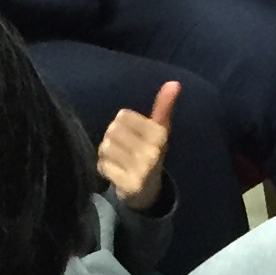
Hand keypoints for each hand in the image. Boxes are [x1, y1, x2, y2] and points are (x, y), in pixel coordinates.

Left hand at [96, 78, 180, 210]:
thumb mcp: (159, 130)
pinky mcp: (128, 185)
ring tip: (118, 159)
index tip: (132, 134)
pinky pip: (102, 165)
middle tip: (122, 148)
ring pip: (105, 147)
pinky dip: (104, 168)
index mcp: (160, 135)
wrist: (148, 192)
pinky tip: (114, 172)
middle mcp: (152, 152)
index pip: (123, 115)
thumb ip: (163, 106)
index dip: (122, 123)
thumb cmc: (149, 153)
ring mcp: (141, 170)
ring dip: (106, 153)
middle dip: (113, 138)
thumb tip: (174, 82)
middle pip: (112, 130)